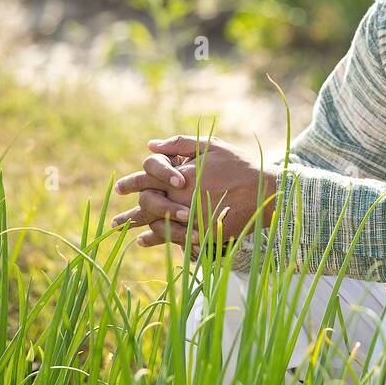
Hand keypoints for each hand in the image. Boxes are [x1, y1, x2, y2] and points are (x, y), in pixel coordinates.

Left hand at [111, 135, 279, 247]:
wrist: (268, 192)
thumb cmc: (241, 165)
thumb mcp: (213, 146)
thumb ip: (181, 144)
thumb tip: (151, 145)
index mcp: (184, 174)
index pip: (148, 178)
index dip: (132, 183)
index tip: (121, 188)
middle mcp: (184, 197)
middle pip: (148, 204)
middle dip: (131, 210)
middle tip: (117, 218)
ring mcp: (193, 218)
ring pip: (157, 223)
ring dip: (140, 226)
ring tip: (125, 230)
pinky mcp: (204, 234)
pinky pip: (173, 238)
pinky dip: (157, 239)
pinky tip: (146, 240)